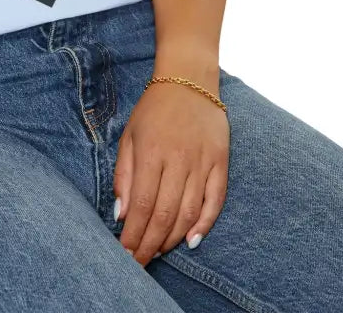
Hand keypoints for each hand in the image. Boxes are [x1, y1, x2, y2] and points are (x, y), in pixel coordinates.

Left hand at [113, 80, 229, 265]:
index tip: (125, 253)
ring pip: (189, 212)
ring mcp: (202, 161)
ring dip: (173, 238)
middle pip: (165, 214)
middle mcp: (178, 159)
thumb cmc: (153, 109)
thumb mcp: (129, 135)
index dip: (134, 234)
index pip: (142, 205)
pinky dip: (205, 224)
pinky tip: (192, 240)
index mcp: (151, 152)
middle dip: (151, 244)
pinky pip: (215, 200)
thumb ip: (124, 175)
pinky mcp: (221, 162)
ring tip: (159, 252)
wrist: (188, 80)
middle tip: (140, 262)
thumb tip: (121, 213)